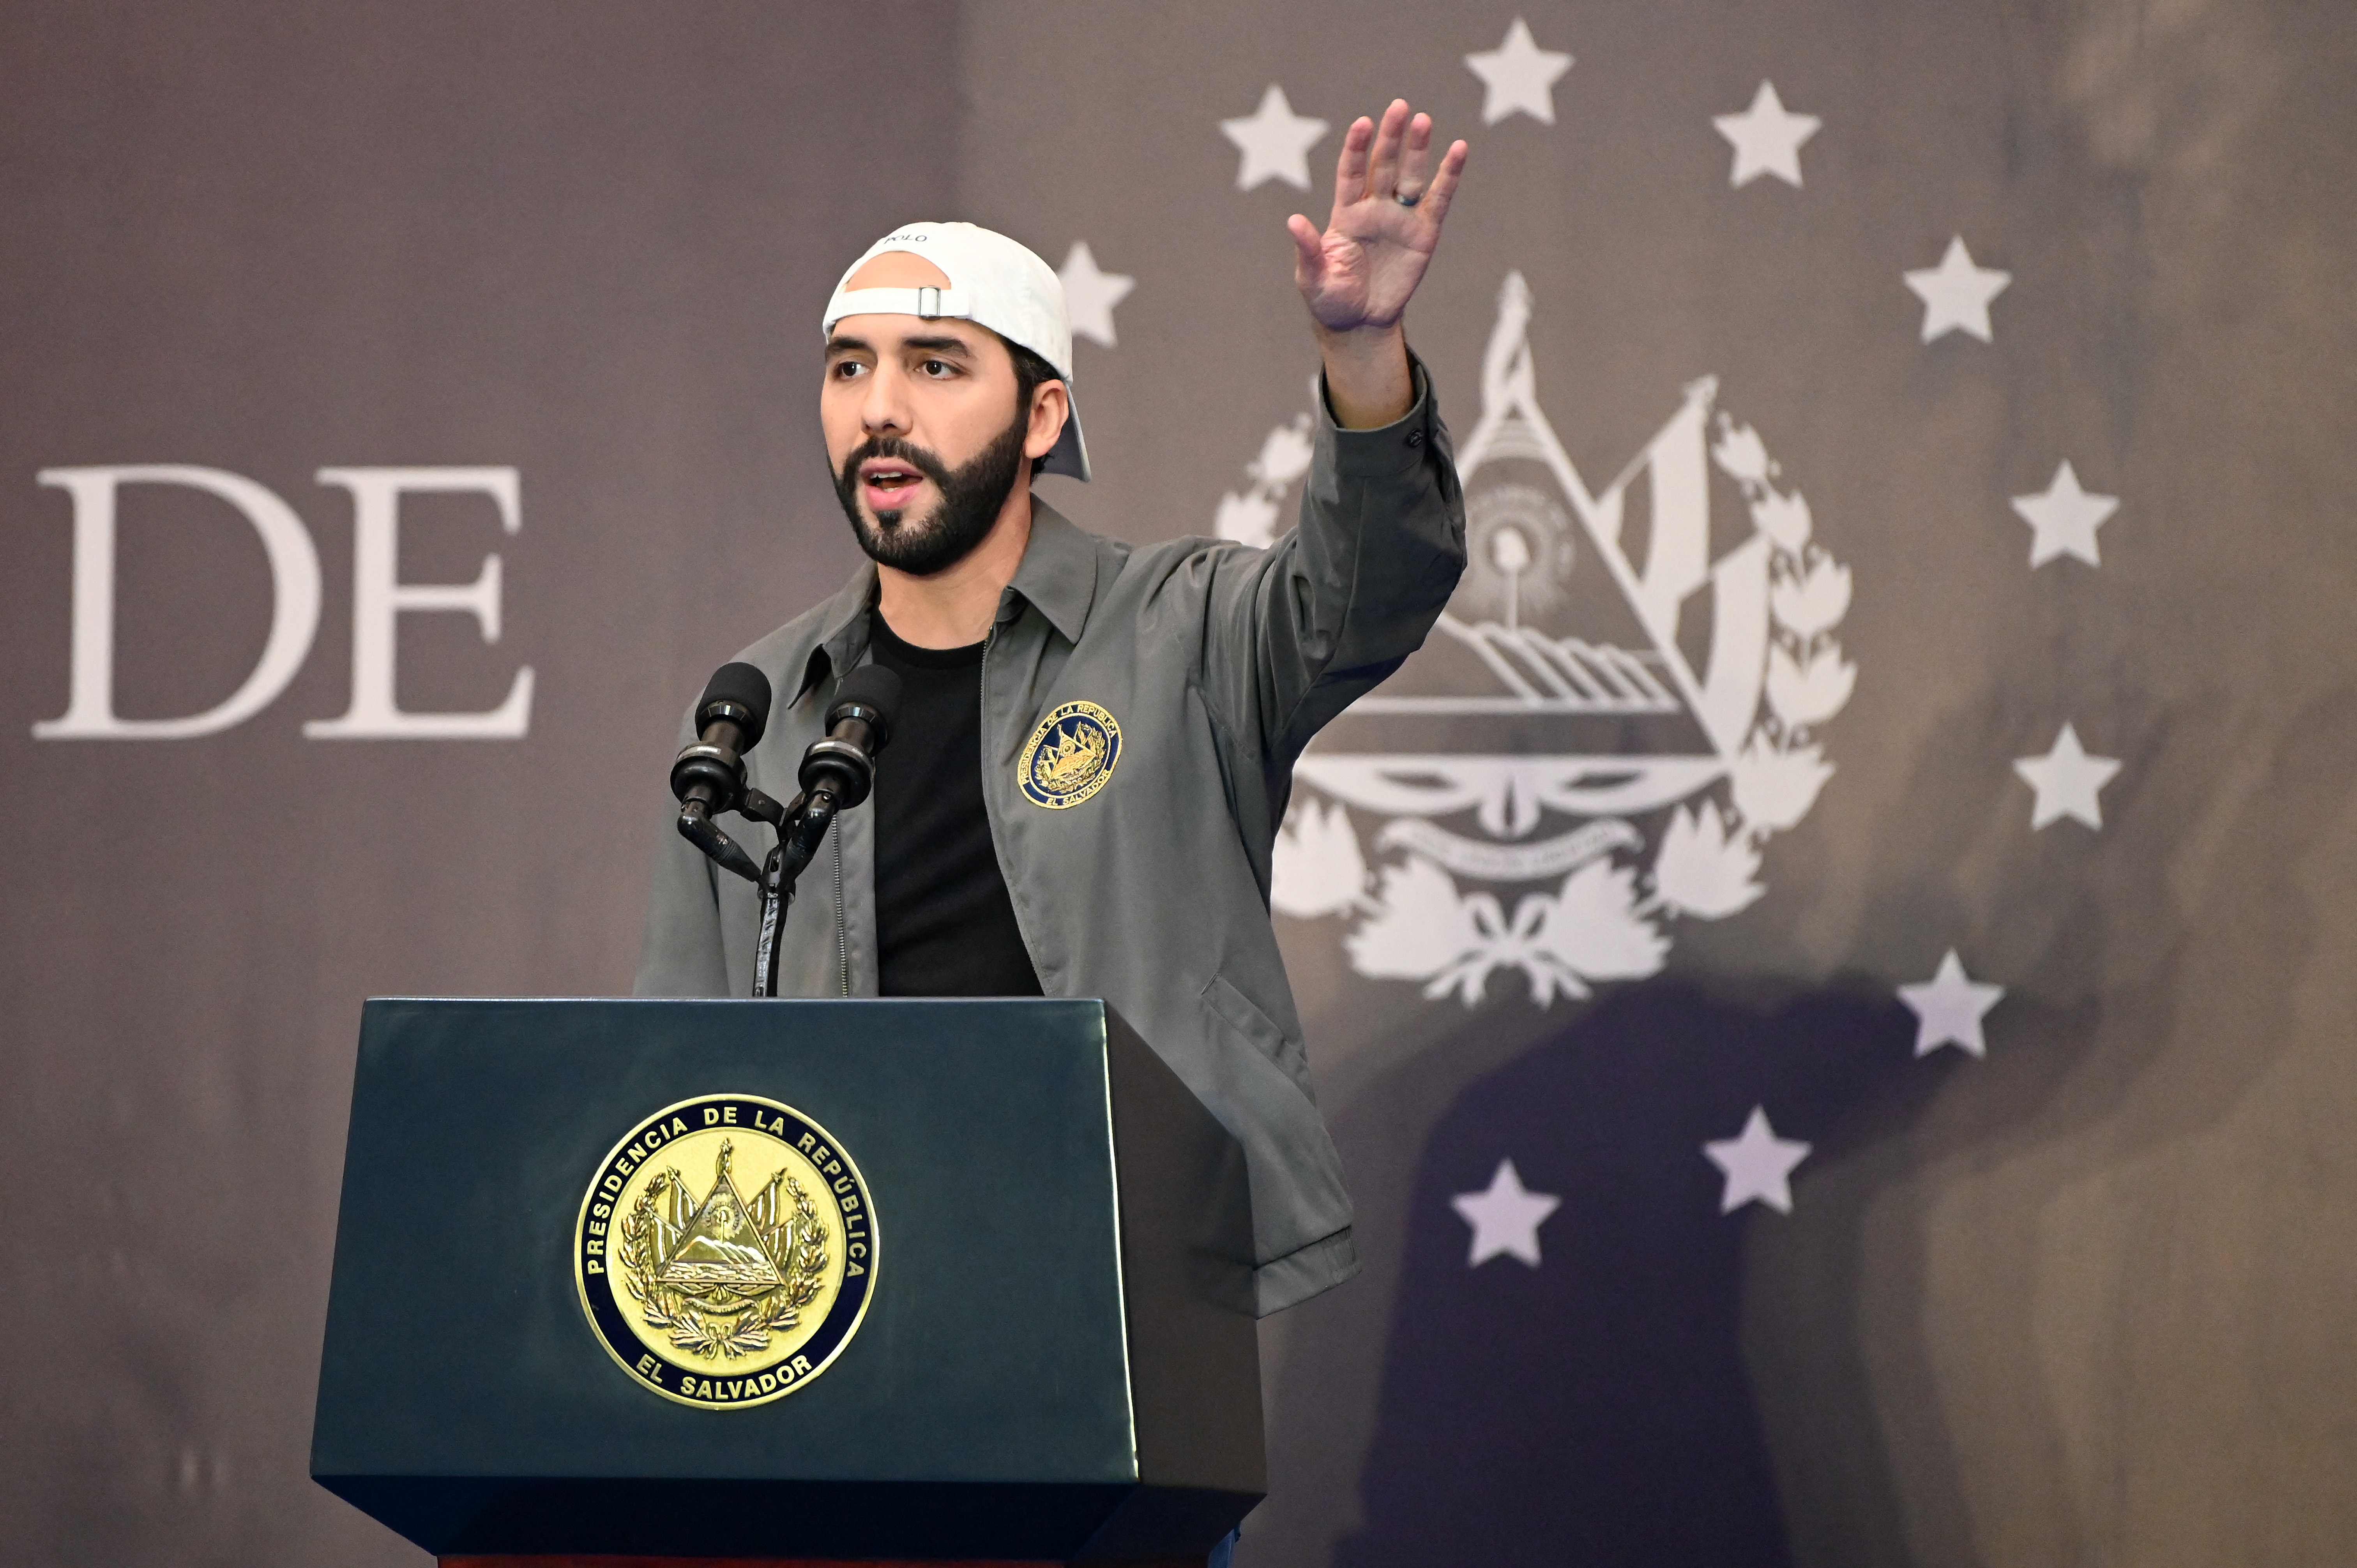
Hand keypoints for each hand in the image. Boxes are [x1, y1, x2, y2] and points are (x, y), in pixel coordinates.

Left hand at [1288, 100, 1468, 336]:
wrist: (1359, 323)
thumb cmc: (1330, 299)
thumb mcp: (1312, 277)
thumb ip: (1308, 249)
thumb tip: (1293, 220)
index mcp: (1345, 213)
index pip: (1350, 171)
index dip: (1356, 148)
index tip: (1363, 124)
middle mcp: (1373, 208)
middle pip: (1382, 165)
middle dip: (1390, 137)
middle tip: (1400, 107)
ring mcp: (1399, 218)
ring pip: (1410, 176)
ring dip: (1417, 149)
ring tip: (1423, 120)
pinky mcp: (1423, 233)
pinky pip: (1438, 199)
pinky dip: (1449, 176)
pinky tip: (1459, 149)